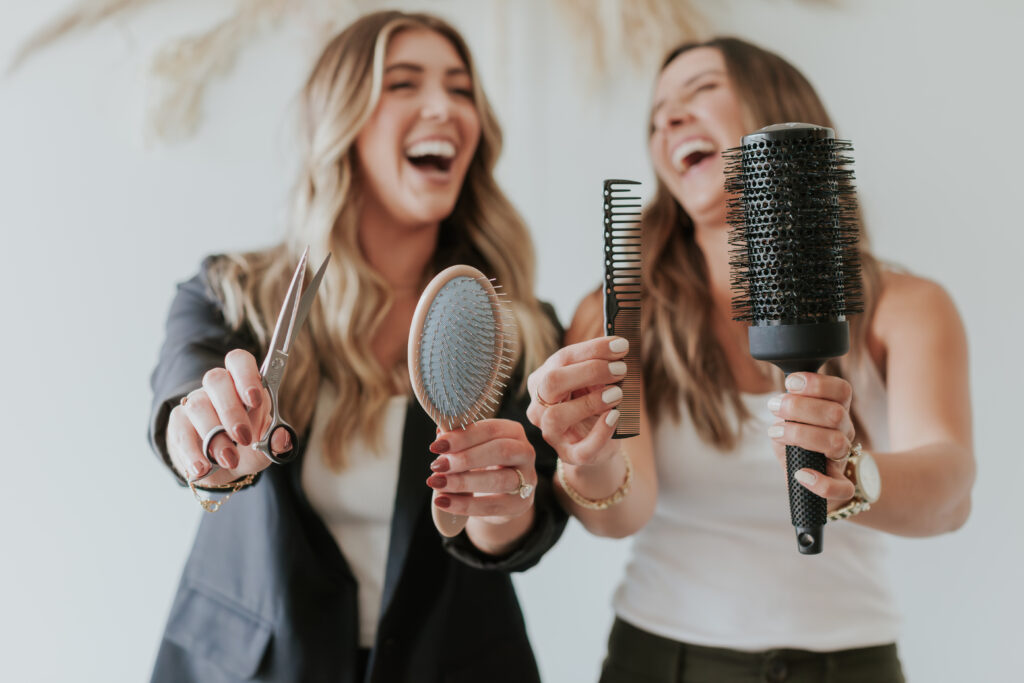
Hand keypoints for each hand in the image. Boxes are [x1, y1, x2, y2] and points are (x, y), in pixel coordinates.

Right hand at [166, 349, 292, 485]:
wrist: (220, 467)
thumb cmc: (247, 448)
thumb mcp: (265, 448)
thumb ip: (274, 443)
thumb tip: (281, 439)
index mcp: (243, 384)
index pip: (239, 361)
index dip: (246, 374)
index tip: (255, 398)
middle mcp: (217, 388)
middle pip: (216, 380)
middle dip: (232, 411)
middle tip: (244, 438)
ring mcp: (194, 402)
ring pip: (198, 406)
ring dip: (214, 437)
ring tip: (229, 460)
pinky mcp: (178, 423)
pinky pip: (180, 431)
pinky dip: (192, 453)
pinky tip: (202, 467)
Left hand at [426, 419, 536, 524]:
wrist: (498, 495)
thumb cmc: (482, 464)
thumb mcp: (473, 448)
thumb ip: (459, 441)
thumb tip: (440, 435)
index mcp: (513, 431)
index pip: (490, 429)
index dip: (462, 437)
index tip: (436, 445)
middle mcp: (525, 452)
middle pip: (500, 451)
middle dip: (466, 458)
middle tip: (437, 465)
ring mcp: (527, 480)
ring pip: (499, 480)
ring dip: (463, 482)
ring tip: (437, 483)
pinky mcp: (520, 504)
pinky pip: (492, 506)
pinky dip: (464, 505)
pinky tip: (443, 501)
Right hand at [525, 336, 628, 466]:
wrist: (598, 441)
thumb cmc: (595, 404)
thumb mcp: (595, 382)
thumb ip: (602, 365)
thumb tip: (620, 348)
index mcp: (542, 381)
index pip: (562, 358)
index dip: (592, 349)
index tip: (621, 346)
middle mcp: (539, 406)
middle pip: (552, 382)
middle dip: (590, 371)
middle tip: (620, 369)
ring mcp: (551, 433)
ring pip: (556, 416)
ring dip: (591, 401)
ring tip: (618, 393)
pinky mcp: (569, 455)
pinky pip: (582, 447)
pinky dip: (601, 431)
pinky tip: (615, 417)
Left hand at [767, 372, 856, 505]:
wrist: (806, 479)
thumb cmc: (794, 443)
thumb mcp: (787, 420)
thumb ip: (786, 408)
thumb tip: (779, 400)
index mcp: (836, 410)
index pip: (842, 390)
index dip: (817, 383)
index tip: (791, 382)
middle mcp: (844, 432)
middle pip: (835, 413)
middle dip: (798, 406)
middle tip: (774, 407)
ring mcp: (842, 458)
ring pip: (836, 442)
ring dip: (800, 434)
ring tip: (775, 433)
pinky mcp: (840, 486)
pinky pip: (842, 488)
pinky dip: (821, 482)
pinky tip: (801, 475)